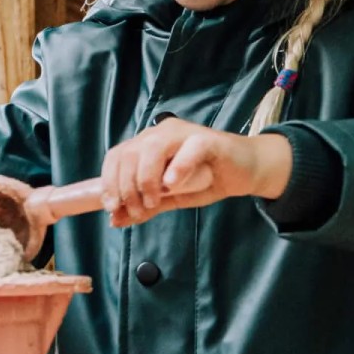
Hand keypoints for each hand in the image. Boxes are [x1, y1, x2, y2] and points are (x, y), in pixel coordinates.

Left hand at [99, 118, 292, 227]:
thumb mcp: (170, 198)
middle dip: (127, 187)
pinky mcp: (208, 139)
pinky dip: (177, 167)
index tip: (113, 208)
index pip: (116, 156)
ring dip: (146, 179)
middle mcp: (161, 133)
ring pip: (152, 149)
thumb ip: (145, 207)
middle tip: (138, 210)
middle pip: (129, 154)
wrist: (244, 172)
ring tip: (154, 201)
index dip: (109, 182)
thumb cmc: (205, 180)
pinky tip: (171, 185)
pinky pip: (188, 148)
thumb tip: (115, 220)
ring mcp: (183, 133)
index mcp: (147, 143)